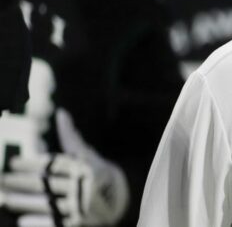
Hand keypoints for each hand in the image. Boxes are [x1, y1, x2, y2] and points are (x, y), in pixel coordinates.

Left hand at [0, 110, 128, 225]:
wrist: (122, 205)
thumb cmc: (100, 176)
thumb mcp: (90, 156)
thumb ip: (71, 138)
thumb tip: (61, 113)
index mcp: (88, 169)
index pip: (54, 165)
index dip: (32, 164)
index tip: (13, 162)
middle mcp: (84, 189)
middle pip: (47, 184)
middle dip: (22, 182)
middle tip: (3, 179)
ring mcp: (81, 209)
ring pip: (47, 204)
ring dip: (24, 202)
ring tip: (6, 199)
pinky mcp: (79, 225)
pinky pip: (55, 224)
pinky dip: (39, 223)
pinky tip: (23, 221)